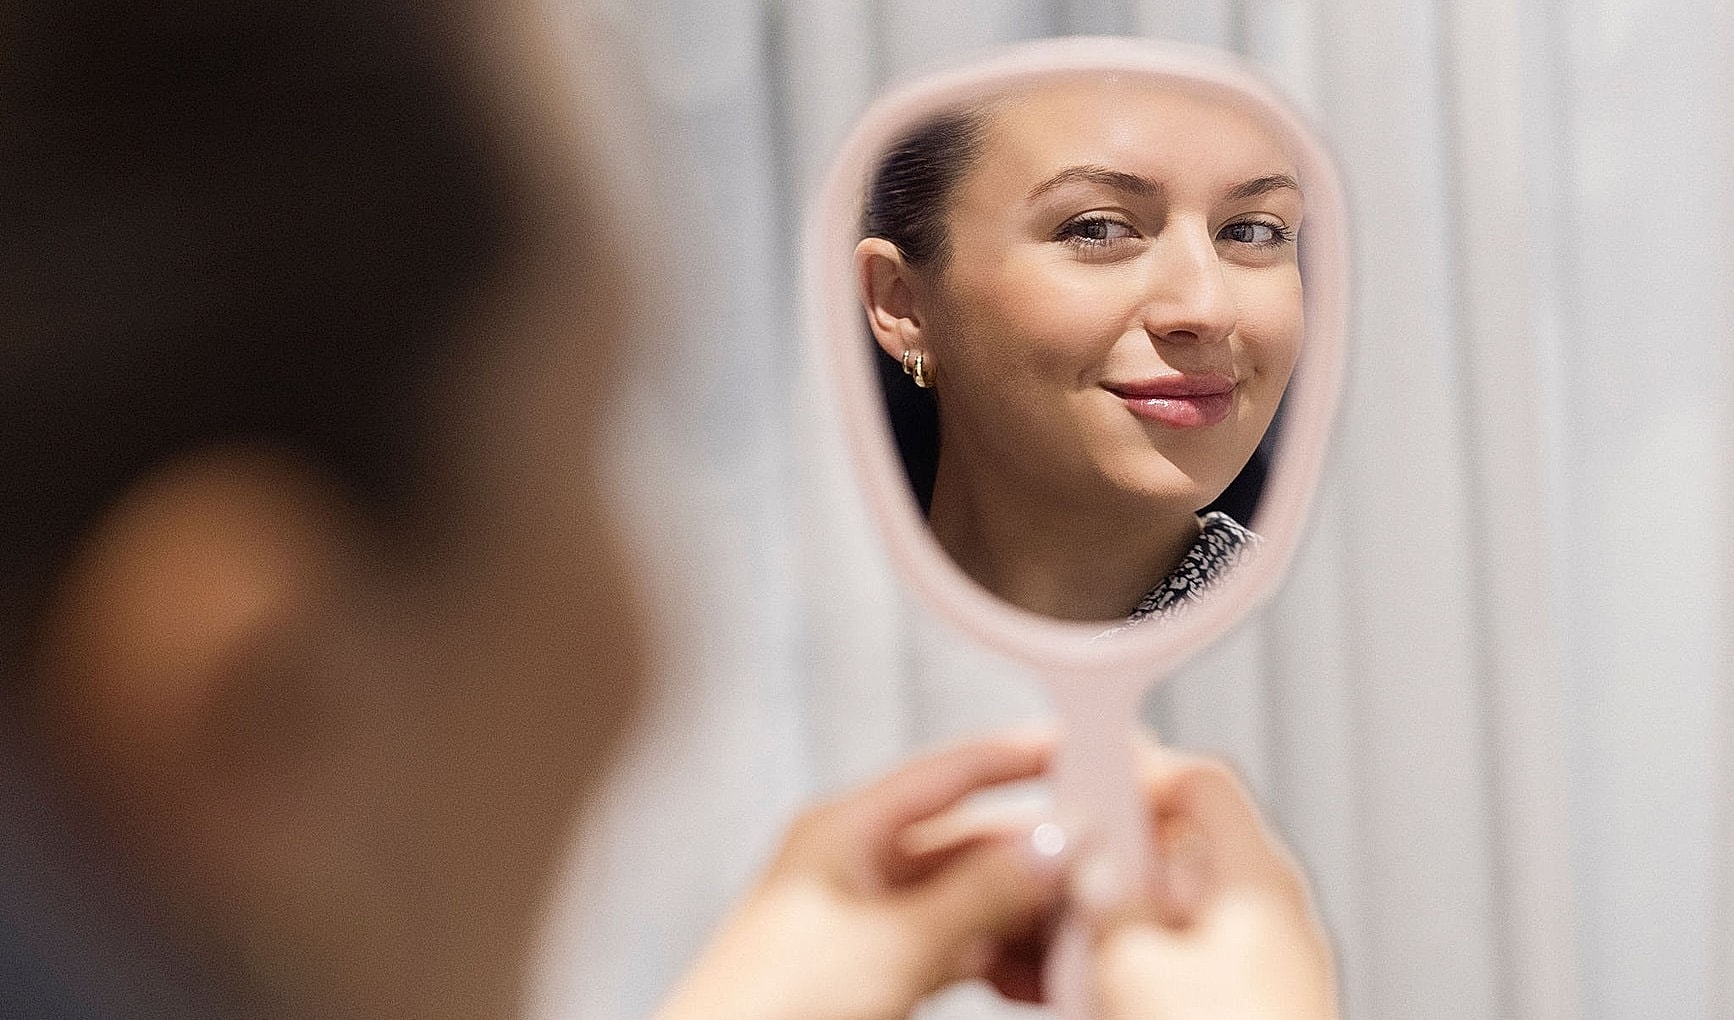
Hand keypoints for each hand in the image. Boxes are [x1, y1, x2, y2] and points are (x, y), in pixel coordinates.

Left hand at [654, 732, 1062, 1019]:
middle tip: (1122, 867)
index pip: (955, 771)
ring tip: (1097, 940)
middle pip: (976, 843)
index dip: (1030, 757)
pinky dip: (1008, 966)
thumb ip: (981, 896)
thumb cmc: (770, 1008)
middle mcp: (860, 866)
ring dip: (1037, 922)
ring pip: (978, 906)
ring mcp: (871, 923)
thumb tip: (1060, 844)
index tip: (1098, 750)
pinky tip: (1054, 985)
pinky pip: (962, 955)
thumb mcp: (890, 948)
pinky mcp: (880, 975)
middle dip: (1048, 860)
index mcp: (846, 830)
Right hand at [1088, 747, 1335, 1019]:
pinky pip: (1191, 957)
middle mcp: (1275, 914)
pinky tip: (1112, 993)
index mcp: (1261, 880)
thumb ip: (1106, 900)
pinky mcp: (1254, 1005)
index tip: (1088, 792)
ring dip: (1126, 918)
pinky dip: (1147, 961)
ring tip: (1082, 955)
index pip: (1204, 781)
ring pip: (1182, 909)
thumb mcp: (1134, 966)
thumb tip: (1088, 861)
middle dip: (1120, 862)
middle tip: (1071, 884)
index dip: (1142, 774)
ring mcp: (1269, 964)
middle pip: (1186, 848)